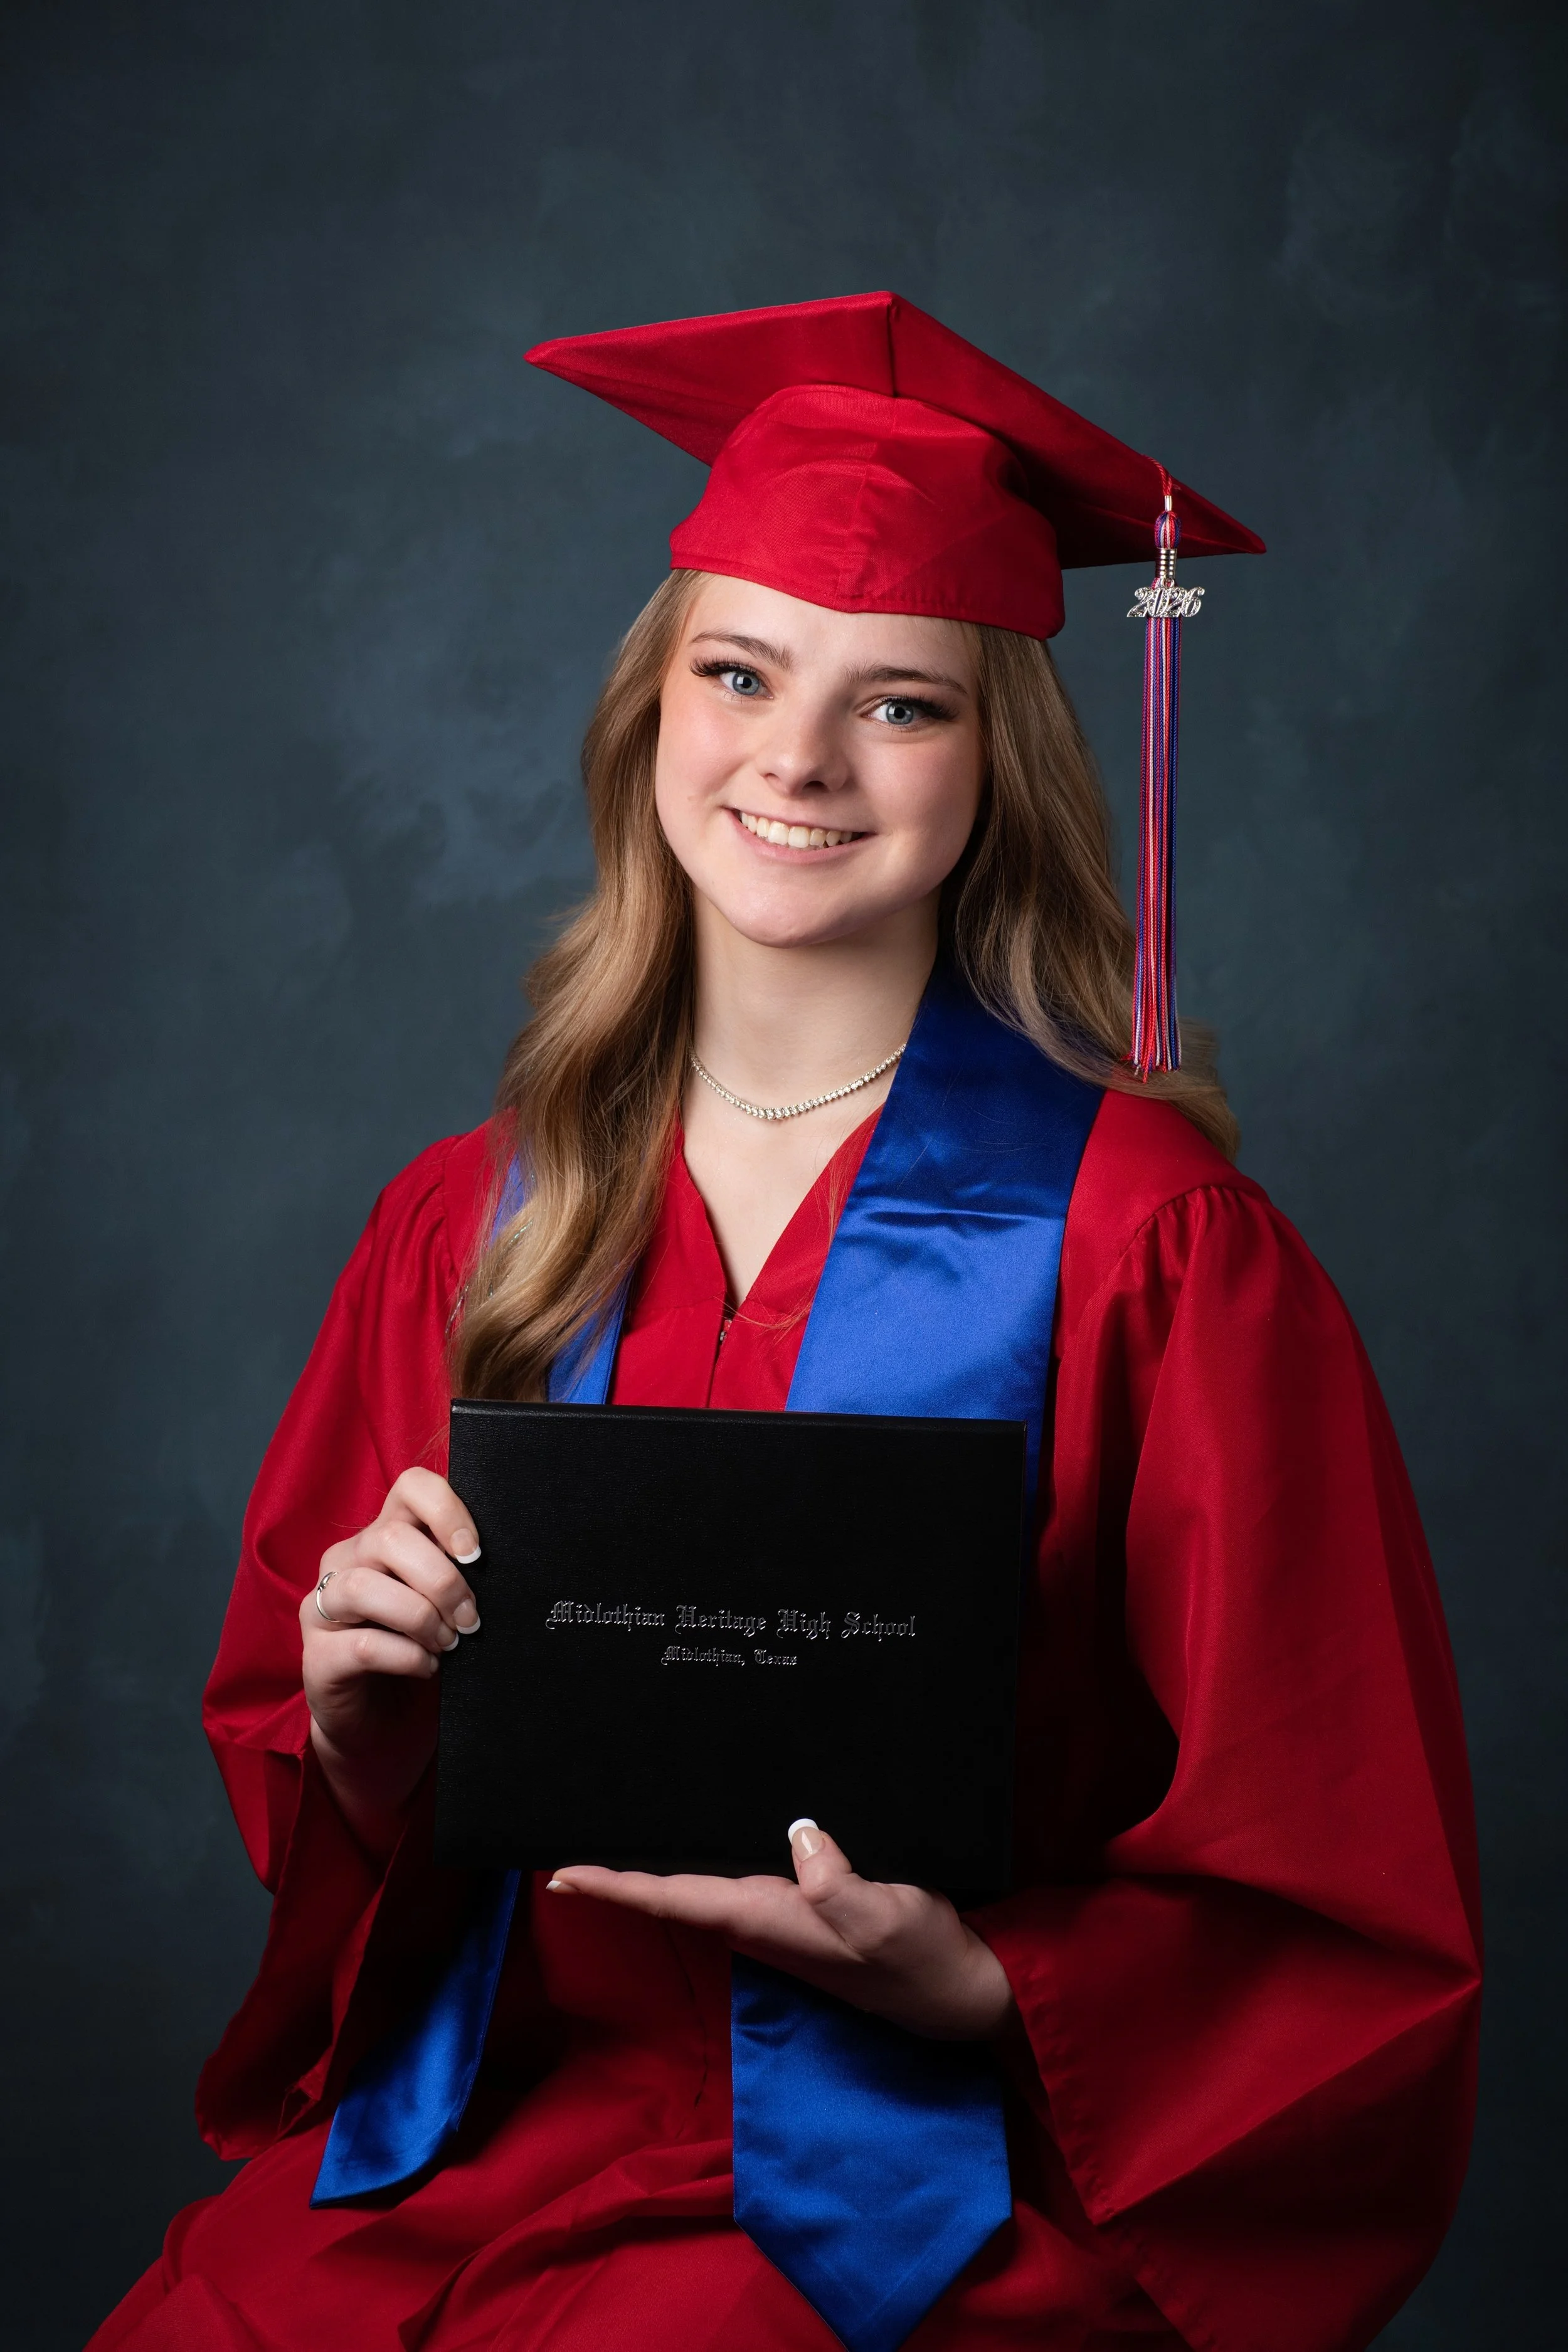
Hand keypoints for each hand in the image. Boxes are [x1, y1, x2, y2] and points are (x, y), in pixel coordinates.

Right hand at [300, 1468, 480, 1855]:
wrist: (382, 1727)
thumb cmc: (424, 1653)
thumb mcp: (446, 1606)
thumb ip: (461, 1577)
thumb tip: (511, 1568)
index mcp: (385, 1536)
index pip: (411, 1487)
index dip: (447, 1510)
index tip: (476, 1554)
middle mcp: (347, 1560)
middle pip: (391, 1538)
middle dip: (443, 1580)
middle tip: (471, 1619)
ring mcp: (324, 1606)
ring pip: (365, 1586)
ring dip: (421, 1617)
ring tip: (449, 1644)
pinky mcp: (316, 1655)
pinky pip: (362, 1644)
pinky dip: (406, 1655)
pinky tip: (427, 1667)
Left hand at [547, 1821, 1015, 2040]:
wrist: (961, 1991)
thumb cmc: (922, 1960)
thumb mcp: (886, 1920)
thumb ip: (839, 1884)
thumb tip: (800, 1833)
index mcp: (766, 1921)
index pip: (675, 1898)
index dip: (616, 1886)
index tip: (559, 1875)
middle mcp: (759, 1920)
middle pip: (672, 1889)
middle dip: (618, 1869)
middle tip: (563, 1835)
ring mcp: (779, 1916)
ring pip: (699, 1882)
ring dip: (655, 1861)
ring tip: (610, 1826)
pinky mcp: (803, 1906)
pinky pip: (738, 1875)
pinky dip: (704, 1856)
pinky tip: (697, 1831)